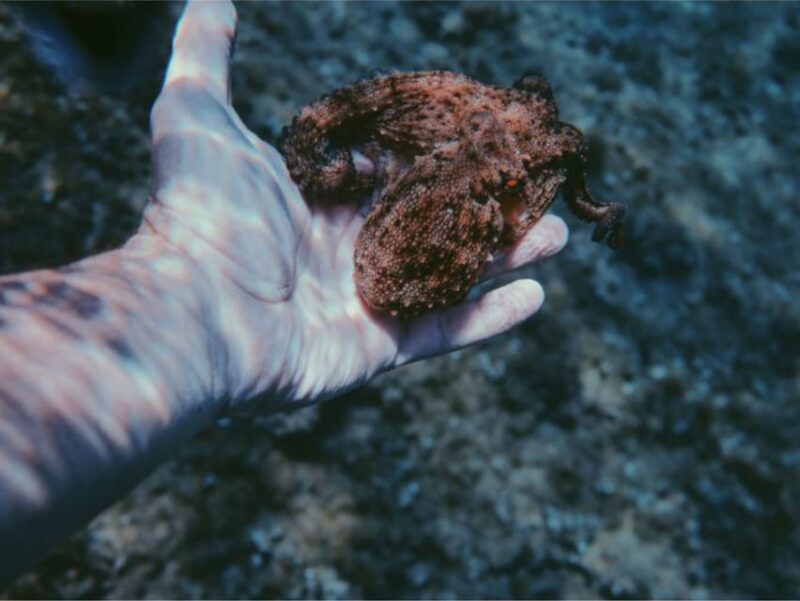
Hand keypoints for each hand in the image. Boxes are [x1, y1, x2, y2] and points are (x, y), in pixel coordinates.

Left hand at [141, 0, 568, 410]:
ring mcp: (366, 300)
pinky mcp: (379, 346)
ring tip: (556, 235)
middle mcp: (347, 249)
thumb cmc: (201, 212)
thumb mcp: (197, 114)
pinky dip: (491, 319)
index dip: (443, 152)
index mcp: (320, 199)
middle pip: (436, 222)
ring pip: (453, 274)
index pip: (397, 169)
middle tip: (539, 182)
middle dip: (490, 204)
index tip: (491, 133)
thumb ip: (207, 54)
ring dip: (506, 255)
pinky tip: (536, 295)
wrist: (194, 308)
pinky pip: (446, 331)